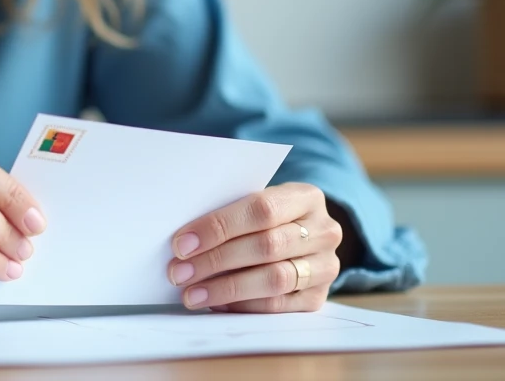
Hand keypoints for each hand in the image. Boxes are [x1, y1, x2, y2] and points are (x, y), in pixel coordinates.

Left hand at [167, 182, 341, 312]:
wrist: (302, 236)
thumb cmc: (265, 217)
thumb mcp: (254, 202)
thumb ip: (229, 214)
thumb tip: (184, 240)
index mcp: (306, 197)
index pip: (261, 210)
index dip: (219, 227)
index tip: (182, 243)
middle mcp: (324, 231)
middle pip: (266, 247)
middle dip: (216, 261)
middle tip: (179, 272)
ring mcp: (325, 266)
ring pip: (274, 279)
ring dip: (226, 288)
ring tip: (192, 293)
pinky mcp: (319, 297)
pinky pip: (279, 306)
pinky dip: (244, 305)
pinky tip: (216, 303)